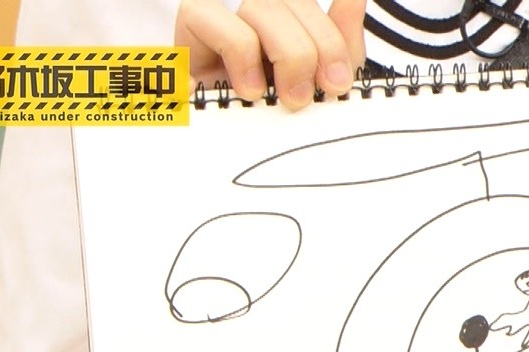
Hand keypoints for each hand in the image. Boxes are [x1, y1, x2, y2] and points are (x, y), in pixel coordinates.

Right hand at [175, 0, 367, 110]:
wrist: (225, 158)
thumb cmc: (274, 123)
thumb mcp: (318, 88)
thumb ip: (340, 44)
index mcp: (290, 24)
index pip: (312, 8)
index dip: (331, 40)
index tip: (338, 85)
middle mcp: (257, 17)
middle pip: (288, 2)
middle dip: (311, 49)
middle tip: (308, 97)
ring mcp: (223, 22)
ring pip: (258, 6)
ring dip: (283, 52)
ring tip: (282, 99)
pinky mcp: (188, 33)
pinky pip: (206, 15)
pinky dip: (237, 51)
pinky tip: (247, 90)